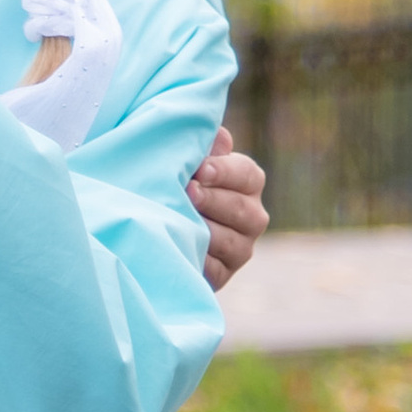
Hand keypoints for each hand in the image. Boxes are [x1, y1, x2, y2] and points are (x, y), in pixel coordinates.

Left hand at [188, 128, 267, 292]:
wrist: (158, 228)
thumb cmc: (176, 184)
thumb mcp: (190, 162)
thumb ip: (204, 148)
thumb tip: (217, 137)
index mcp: (249, 183)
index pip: (247, 175)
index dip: (225, 172)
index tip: (200, 169)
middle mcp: (253, 217)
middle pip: (241, 209)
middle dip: (213, 200)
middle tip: (187, 192)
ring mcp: (241, 248)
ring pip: (231, 241)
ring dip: (206, 231)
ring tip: (181, 220)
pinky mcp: (223, 274)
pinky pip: (216, 270)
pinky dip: (199, 261)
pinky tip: (180, 249)